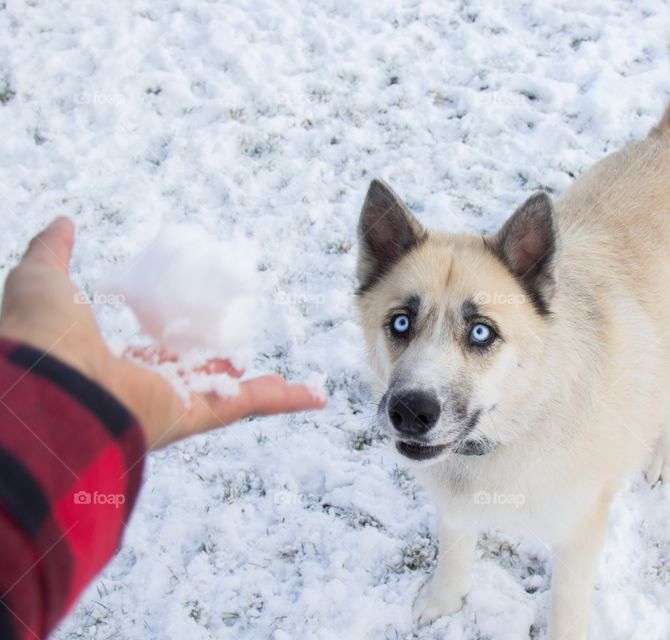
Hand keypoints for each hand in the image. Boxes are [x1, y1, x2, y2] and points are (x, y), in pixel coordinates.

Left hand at [0, 217, 325, 448]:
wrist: (44, 387)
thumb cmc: (39, 337)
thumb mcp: (41, 279)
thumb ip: (53, 252)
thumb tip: (63, 222)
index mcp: (111, 356)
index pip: (152, 344)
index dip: (174, 328)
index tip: (192, 313)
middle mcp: (144, 384)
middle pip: (196, 370)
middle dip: (220, 361)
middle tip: (241, 341)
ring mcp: (173, 402)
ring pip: (229, 390)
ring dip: (264, 386)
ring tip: (297, 379)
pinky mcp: (193, 415)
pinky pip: (245, 405)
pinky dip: (283, 401)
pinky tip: (314, 396)